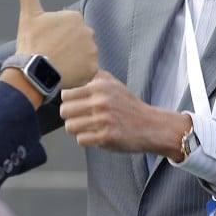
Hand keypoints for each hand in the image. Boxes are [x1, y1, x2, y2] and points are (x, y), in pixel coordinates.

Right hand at [13, 0, 96, 89]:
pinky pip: (88, 70)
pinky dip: (79, 74)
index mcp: (75, 17)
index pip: (70, 28)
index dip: (57, 36)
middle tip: (52, 55)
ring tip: (57, 65)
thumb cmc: (30, 42)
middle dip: (68, 48)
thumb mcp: (29, 14)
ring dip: (73, 60)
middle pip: (78, 41)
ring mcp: (92, 51)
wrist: (33, 72)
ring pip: (83, 55)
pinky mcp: (93, 69)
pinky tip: (65, 74)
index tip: (47, 43)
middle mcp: (88, 31)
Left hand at [59, 70, 186, 154]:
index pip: (66, 95)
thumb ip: (95, 78)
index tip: (76, 106)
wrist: (151, 126)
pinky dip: (87, 139)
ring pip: (70, 127)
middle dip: (70, 116)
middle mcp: (101, 101)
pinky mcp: (106, 137)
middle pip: (64, 111)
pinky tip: (97, 135)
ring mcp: (103, 120)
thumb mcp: (115, 84)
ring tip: (88, 127)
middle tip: (80, 118)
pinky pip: (81, 140)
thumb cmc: (130, 106)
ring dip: (77, 129)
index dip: (69, 102)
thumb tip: (74, 75)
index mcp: (100, 87)